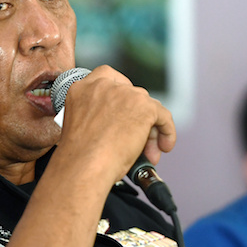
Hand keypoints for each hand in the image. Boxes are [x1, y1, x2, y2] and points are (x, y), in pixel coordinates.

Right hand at [56, 65, 176, 180]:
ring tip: (148, 153)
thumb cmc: (79, 156)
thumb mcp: (82, 126)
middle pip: (131, 97)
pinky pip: (164, 116)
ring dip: (150, 130)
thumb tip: (121, 124)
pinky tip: (164, 145)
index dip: (122, 96)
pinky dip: (167, 131)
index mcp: (82, 89)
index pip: (109, 79)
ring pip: (148, 107)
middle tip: (139, 143)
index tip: (124, 112)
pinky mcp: (144, 107)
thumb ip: (99, 116)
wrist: (84, 166)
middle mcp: (103, 86)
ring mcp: (125, 94)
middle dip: (137, 120)